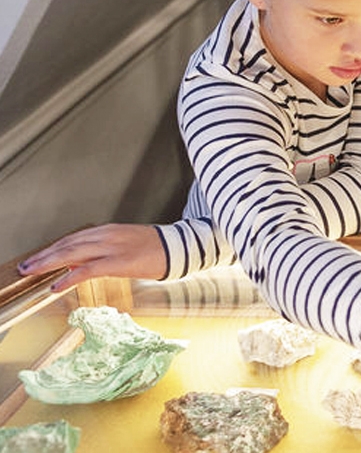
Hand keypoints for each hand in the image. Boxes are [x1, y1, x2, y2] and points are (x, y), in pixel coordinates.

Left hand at [17, 224, 165, 289]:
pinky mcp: (117, 262)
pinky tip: (57, 284)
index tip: (37, 258)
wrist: (179, 248)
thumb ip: (101, 252)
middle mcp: (106, 236)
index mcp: (108, 230)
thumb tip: (77, 264)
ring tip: (32, 273)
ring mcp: (111, 247)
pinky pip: (86, 270)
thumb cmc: (156, 248)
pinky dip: (69, 277)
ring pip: (71, 254)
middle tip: (25, 267)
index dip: (52, 249)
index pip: (72, 239)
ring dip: (48, 264)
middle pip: (67, 245)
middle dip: (43, 256)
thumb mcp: (125, 245)